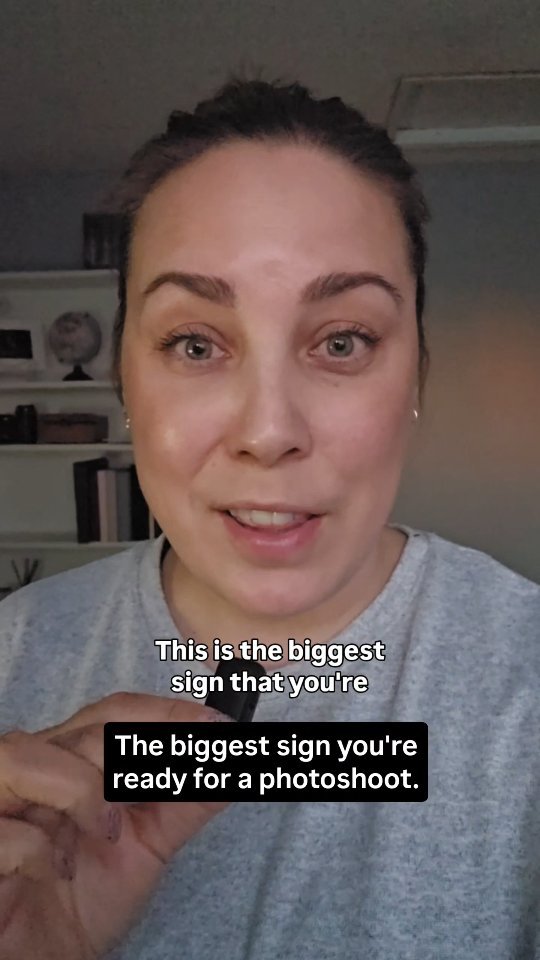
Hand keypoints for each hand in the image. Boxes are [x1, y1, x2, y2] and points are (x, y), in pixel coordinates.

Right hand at [0, 692, 230, 959]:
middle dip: (133, 754)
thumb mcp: (145, 848)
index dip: (165, 712)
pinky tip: (56, 871)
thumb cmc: (83, 901)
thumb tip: (234, 765)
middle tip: (169, 781)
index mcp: (69, 760)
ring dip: (81, 792)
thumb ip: (183, 804)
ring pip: (28, 755)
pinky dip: (39, 847)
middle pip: (81, 729)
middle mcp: (29, 767)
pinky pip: (4, 827)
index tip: (216, 723)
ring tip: (106, 833)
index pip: (113, 711)